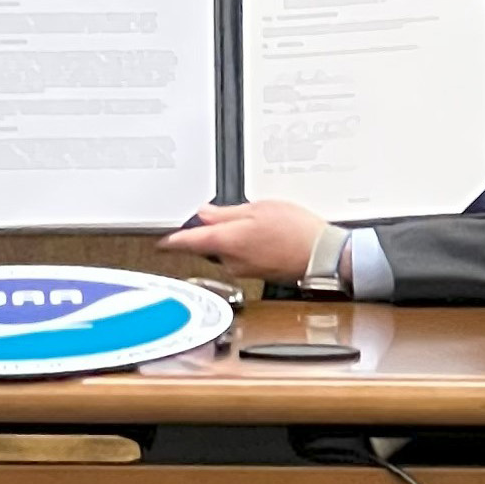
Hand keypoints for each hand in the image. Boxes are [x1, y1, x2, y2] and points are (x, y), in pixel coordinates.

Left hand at [158, 200, 329, 283]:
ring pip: (225, 250)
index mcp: (227, 242)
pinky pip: (240, 257)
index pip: (188, 242)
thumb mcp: (258, 209)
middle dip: (213, 230)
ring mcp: (243, 271)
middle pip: (207, 244)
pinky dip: (245, 246)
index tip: (161, 241)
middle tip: (231, 214)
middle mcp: (230, 262)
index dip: (172, 241)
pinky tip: (265, 237)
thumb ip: (226, 213)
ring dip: (232, 238)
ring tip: (258, 224)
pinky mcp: (255, 274)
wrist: (323, 256)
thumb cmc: (296, 232)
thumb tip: (204, 214)